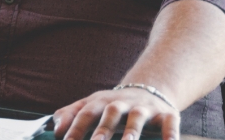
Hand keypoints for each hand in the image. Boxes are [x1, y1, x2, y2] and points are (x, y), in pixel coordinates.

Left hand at [53, 87, 179, 139]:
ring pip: (138, 117)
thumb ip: (72, 114)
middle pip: (111, 113)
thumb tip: (54, 127)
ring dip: (132, 131)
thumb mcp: (93, 104)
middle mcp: (123, 103)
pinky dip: (170, 135)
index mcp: (102, 102)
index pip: (86, 113)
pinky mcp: (166, 114)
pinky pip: (170, 123)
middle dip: (103, 130)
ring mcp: (145, 108)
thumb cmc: (114, 105)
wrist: (149, 89)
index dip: (75, 127)